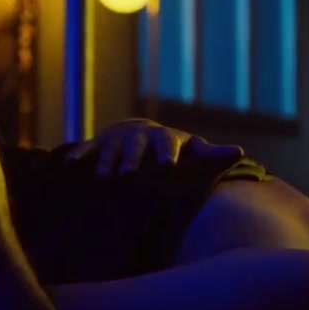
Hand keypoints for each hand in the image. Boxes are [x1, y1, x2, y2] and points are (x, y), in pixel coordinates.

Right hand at [65, 118, 243, 176]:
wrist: (138, 132)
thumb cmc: (170, 148)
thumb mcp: (191, 148)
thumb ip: (212, 154)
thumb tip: (240, 151)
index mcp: (164, 139)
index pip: (167, 143)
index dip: (167, 152)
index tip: (167, 165)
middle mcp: (140, 137)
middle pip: (136, 147)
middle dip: (132, 159)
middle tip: (130, 174)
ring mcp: (117, 140)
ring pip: (111, 151)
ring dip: (106, 162)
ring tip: (103, 178)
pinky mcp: (98, 145)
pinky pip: (87, 150)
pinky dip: (79, 157)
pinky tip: (68, 166)